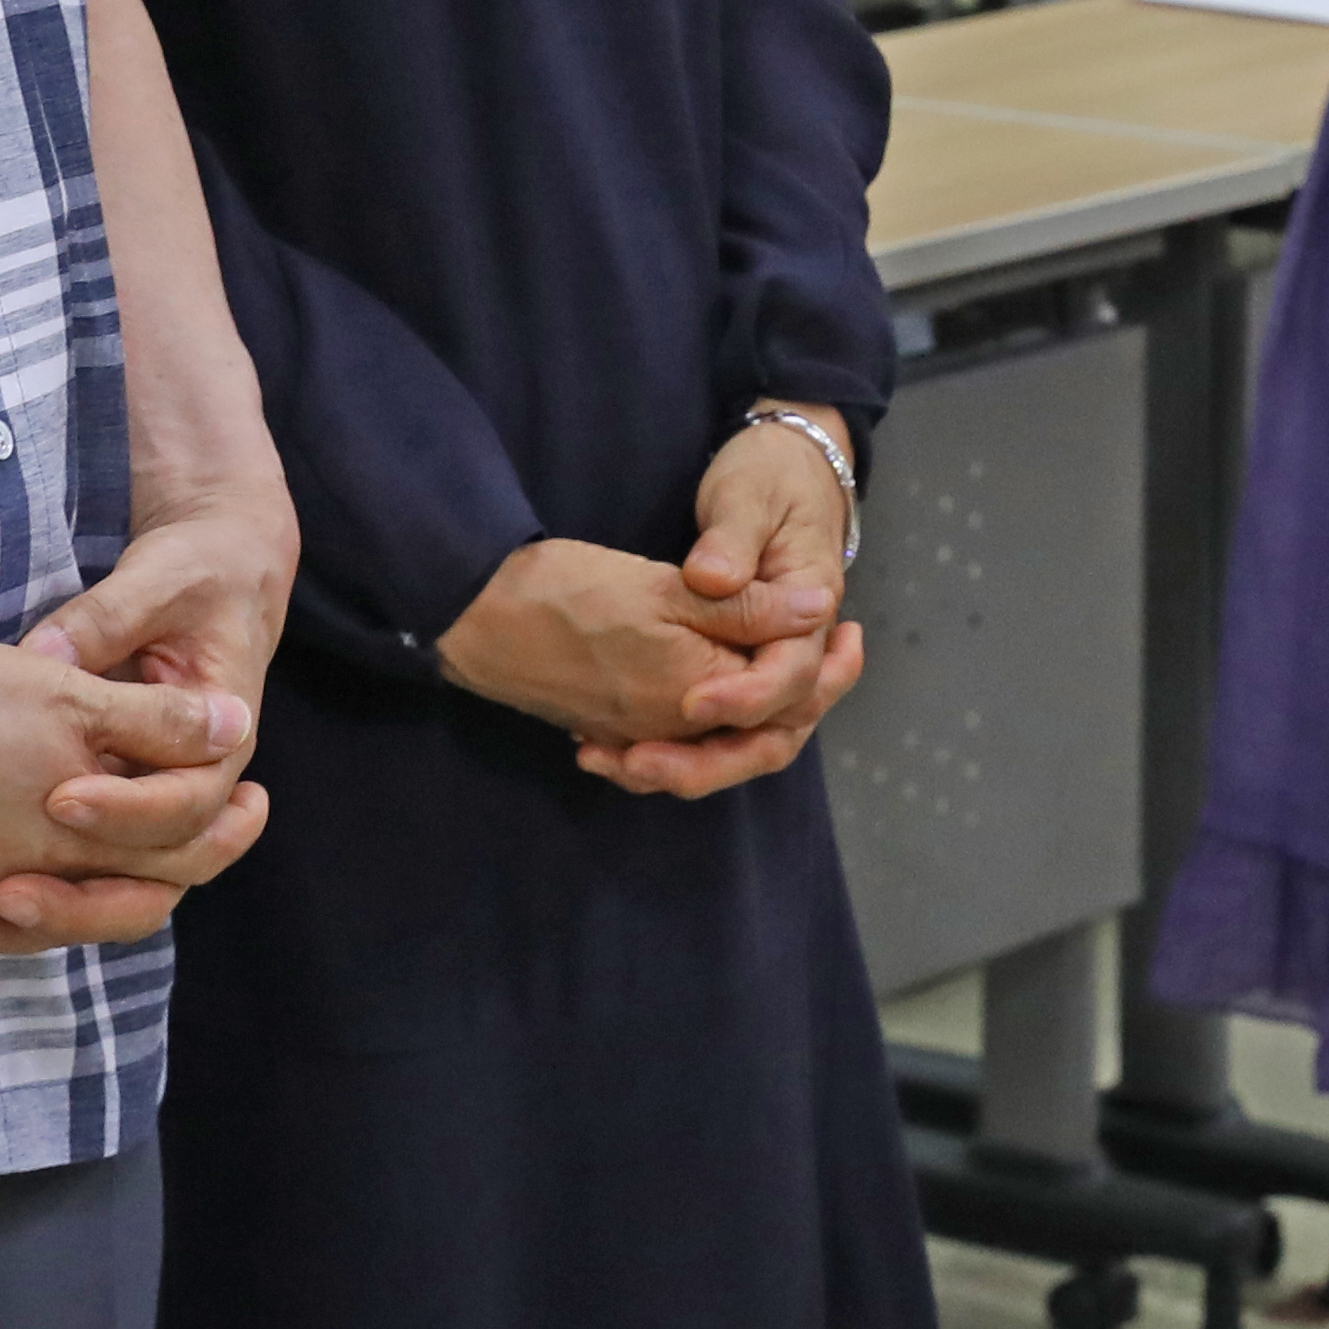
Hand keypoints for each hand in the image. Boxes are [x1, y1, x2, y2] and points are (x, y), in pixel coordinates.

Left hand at [0, 487, 302, 940]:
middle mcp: (186, 792)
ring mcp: (143, 812)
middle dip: (77, 901)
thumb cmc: (193, 579)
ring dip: (38, 920)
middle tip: (5, 892)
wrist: (217, 578)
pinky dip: (8, 906)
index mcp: (220, 744)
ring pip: (104, 902)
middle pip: (150, 885)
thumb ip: (104, 625)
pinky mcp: (102, 813)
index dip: (126, 810)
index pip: (187, 805)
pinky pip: (66, 884)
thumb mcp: (156, 586)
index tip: (59, 797)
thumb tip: (47, 657)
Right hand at [0, 632, 255, 956]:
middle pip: (126, 895)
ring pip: (57, 905)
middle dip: (181, 861)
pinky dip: (20, 893)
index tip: (254, 798)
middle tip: (222, 823)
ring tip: (127, 850)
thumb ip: (151, 722)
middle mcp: (28, 879)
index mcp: (77, 836)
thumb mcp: (64, 693)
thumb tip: (231, 730)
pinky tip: (20, 868)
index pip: (180, 855)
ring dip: (102, 883)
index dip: (227, 827)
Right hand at [445, 520, 862, 792]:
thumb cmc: (570, 593)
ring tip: (789, 661)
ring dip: (761, 710)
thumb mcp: (669, 588)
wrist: (478, 615)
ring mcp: (638, 732)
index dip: (826, 671)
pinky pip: (676, 738)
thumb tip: (820, 611)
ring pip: (720, 739)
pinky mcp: (612, 723)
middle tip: (837, 649)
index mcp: (696, 698)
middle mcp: (671, 731)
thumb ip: (747, 608)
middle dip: (803, 699)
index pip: (785, 704)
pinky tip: (723, 692)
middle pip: (758, 738)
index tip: (849, 630)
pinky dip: (711, 717)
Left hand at [578, 413, 868, 797]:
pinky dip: (670, 750)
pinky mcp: (736, 670)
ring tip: (615, 763)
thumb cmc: (768, 476)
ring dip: (684, 767)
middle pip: (773, 736)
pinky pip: (717, 731)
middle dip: (707, 762)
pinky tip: (610, 751)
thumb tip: (714, 579)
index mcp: (812, 606)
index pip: (790, 675)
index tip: (689, 701)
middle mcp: (797, 651)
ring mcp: (768, 665)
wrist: (782, 466)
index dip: (743, 695)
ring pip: (743, 745)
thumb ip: (732, 542)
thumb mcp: (748, 497)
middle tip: (639, 763)